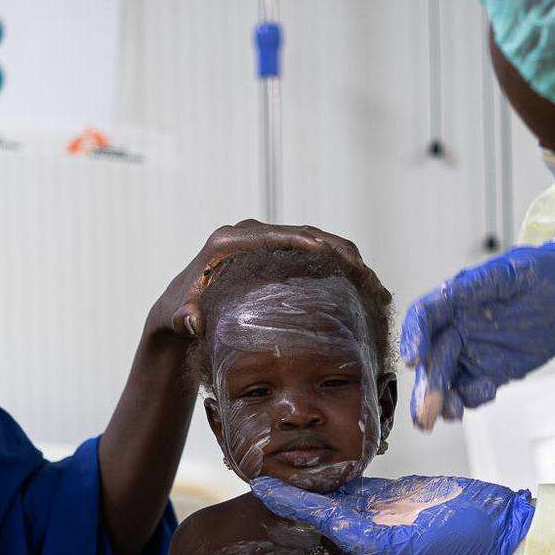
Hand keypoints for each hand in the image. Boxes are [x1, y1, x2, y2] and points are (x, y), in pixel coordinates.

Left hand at [149, 220, 372, 341]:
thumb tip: (193, 320)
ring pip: (319, 244)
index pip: (273, 235)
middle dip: (341, 253)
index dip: (304, 242)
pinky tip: (366, 292)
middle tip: (368, 276)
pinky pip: (318, 257)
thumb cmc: (178, 314)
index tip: (329, 252)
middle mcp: (251, 234)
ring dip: (351, 262)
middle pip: (305, 234)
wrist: (180, 313)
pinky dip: (343, 271)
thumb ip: (184, 317)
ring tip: (377, 288)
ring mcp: (268, 243)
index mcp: (229, 241)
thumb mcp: (177, 317)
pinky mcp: (280, 256)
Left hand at [251, 473, 534, 554]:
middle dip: (292, 492)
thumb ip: (369, 534)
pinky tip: (322, 465)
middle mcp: (372, 531)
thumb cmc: (464, 541)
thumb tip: (327, 524)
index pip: (319, 518)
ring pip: (339, 495)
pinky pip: (362, 486)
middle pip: (322, 508)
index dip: (289, 501)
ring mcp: (386, 514)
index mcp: (370, 546)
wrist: (505, 531)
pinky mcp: (401, 498)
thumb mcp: (410, 542)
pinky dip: (340, 476)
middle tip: (259, 468)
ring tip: (282, 462)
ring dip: (312, 482)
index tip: (259, 486)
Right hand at [402, 242, 554, 428]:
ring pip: (445, 382)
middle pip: (430, 359)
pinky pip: (471, 391)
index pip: (424, 317)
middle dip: (427, 385)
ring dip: (442, 401)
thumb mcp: (513, 271)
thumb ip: (480, 283)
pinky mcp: (489, 372)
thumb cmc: (542, 274)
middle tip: (426, 411)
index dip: (413, 337)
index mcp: (455, 299)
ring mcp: (471, 353)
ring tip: (452, 414)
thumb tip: (449, 291)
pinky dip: (472, 398)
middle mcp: (456, 328)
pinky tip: (486, 392)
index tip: (413, 359)